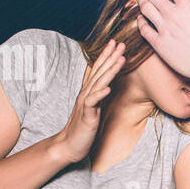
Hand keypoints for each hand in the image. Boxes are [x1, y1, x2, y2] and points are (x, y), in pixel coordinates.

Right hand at [53, 40, 123, 164]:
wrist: (69, 145)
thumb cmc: (82, 128)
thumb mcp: (93, 109)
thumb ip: (98, 96)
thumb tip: (107, 86)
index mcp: (89, 92)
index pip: (98, 70)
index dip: (106, 55)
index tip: (115, 43)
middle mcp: (86, 94)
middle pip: (99, 72)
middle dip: (110, 56)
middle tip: (120, 43)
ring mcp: (86, 104)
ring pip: (99, 83)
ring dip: (110, 70)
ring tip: (120, 59)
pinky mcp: (87, 116)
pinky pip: (93, 103)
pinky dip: (100, 94)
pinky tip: (108, 88)